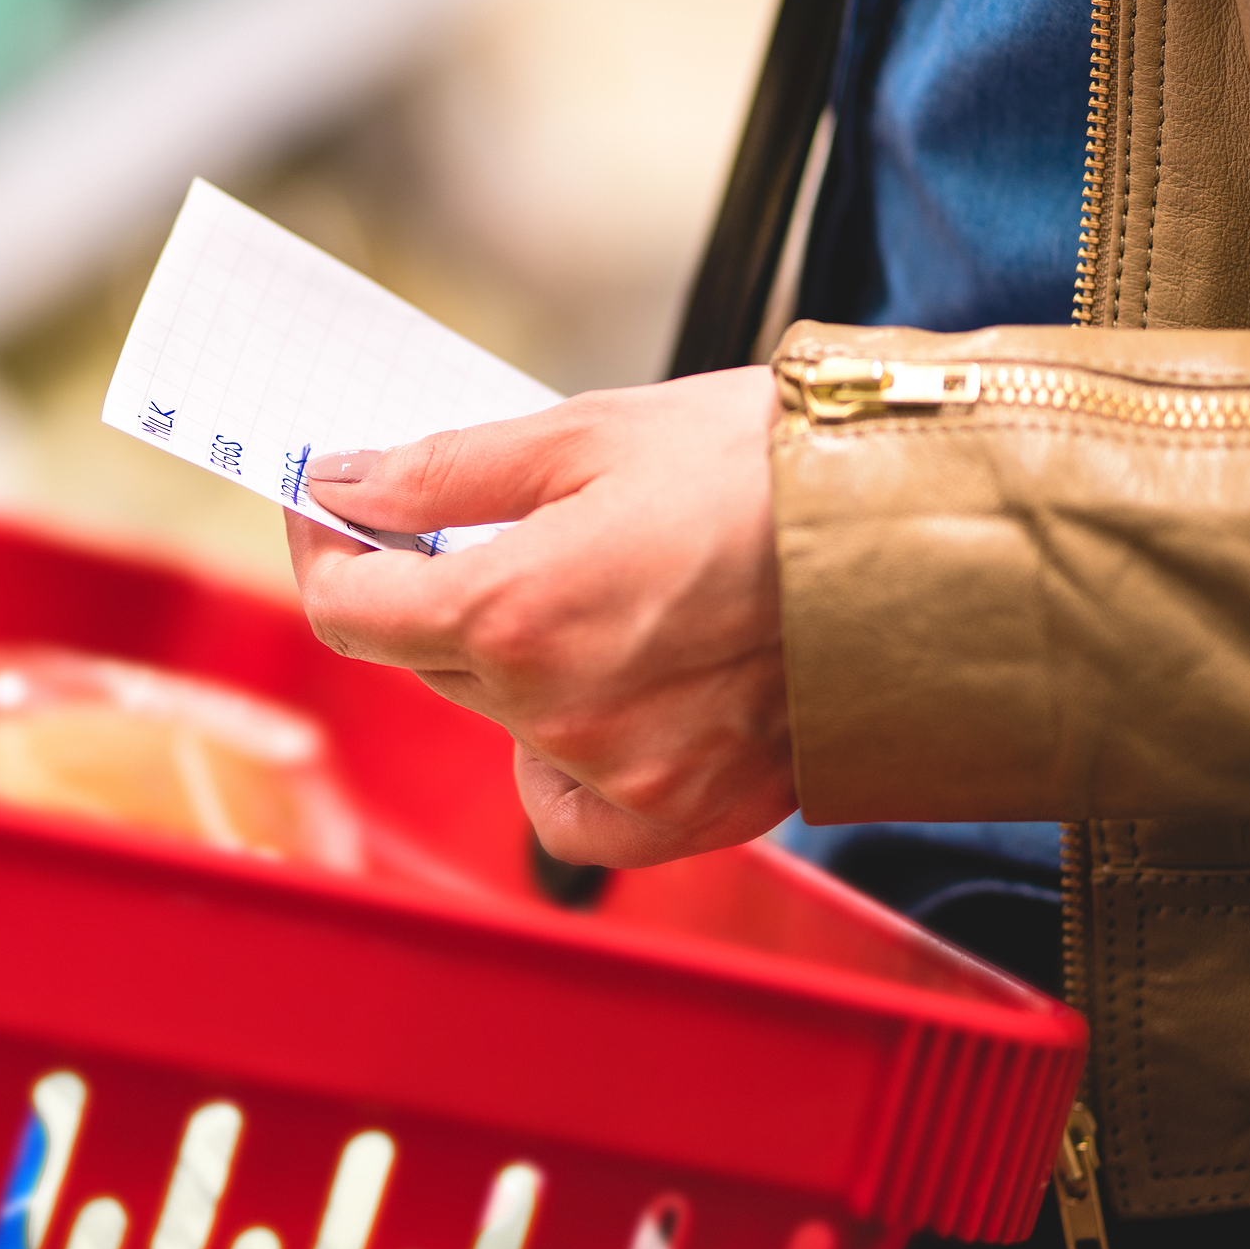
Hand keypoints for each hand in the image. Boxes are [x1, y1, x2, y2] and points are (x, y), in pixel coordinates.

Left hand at [287, 369, 795, 868]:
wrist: (925, 534)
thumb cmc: (767, 466)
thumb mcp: (586, 433)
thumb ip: (442, 473)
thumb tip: (341, 485)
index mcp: (513, 613)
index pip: (350, 610)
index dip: (324, 552)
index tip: (332, 510)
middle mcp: (553, 713)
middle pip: (424, 661)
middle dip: (429, 591)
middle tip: (482, 525)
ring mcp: (621, 776)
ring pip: (501, 723)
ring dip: (511, 663)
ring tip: (596, 591)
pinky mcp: (687, 815)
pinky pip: (571, 810)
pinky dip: (565, 761)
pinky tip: (608, 696)